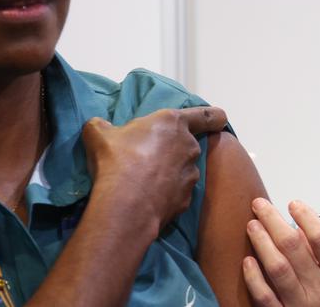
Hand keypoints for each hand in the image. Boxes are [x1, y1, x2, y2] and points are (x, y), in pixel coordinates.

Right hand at [82, 107, 226, 230]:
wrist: (126, 203)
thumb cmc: (117, 160)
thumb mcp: (99, 134)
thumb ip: (102, 126)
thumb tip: (99, 126)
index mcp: (173, 123)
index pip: (207, 116)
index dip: (215, 117)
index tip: (220, 119)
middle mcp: (188, 147)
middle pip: (188, 144)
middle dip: (172, 148)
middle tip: (147, 156)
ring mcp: (191, 175)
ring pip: (183, 169)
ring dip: (169, 172)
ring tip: (143, 180)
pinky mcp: (186, 199)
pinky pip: (177, 191)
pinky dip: (167, 193)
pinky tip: (147, 197)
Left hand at [243, 198, 319, 306]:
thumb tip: (299, 226)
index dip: (305, 216)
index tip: (293, 204)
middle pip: (294, 247)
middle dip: (274, 221)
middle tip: (260, 205)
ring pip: (277, 268)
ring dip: (262, 242)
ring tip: (252, 225)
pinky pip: (264, 297)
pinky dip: (253, 277)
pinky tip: (247, 260)